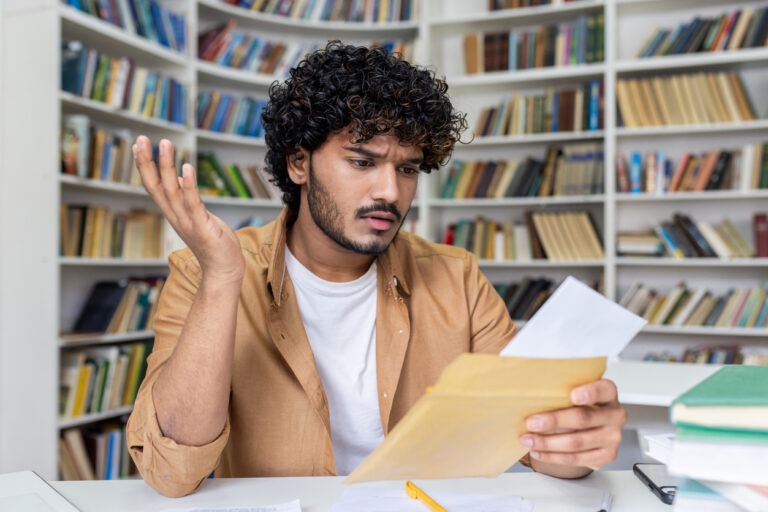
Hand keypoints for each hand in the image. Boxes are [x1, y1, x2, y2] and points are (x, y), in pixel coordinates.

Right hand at [133, 136, 244, 282]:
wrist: (223, 270)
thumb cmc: (213, 242)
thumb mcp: (196, 215)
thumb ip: (185, 198)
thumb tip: (175, 176)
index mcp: (173, 213)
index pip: (153, 187)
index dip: (144, 167)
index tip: (138, 145)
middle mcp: (176, 217)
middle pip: (155, 186)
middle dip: (148, 162)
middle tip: (142, 138)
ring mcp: (188, 222)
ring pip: (171, 191)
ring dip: (166, 166)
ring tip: (165, 143)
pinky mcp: (203, 227)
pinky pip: (193, 203)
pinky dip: (188, 185)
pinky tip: (186, 167)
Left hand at [519, 379, 626, 476]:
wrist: (594, 429)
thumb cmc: (580, 406)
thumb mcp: (574, 393)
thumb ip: (562, 393)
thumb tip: (529, 394)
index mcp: (608, 393)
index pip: (603, 390)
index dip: (589, 392)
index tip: (573, 395)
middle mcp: (614, 415)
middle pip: (583, 418)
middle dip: (554, 421)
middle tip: (532, 423)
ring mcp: (612, 437)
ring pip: (577, 442)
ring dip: (548, 443)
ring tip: (528, 440)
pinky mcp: (606, 456)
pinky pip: (576, 458)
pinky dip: (553, 456)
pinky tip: (539, 451)